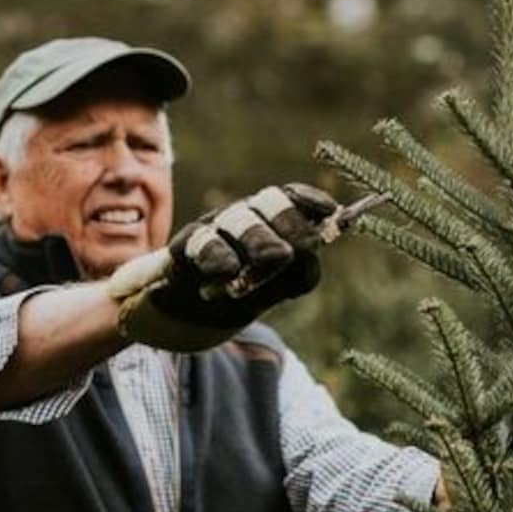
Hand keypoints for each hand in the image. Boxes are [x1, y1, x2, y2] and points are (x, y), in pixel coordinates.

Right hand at [107, 183, 339, 351]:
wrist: (190, 314)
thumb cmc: (242, 292)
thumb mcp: (280, 287)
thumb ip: (300, 274)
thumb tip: (310, 258)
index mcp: (268, 219)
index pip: (290, 197)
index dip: (309, 200)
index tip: (329, 211)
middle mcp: (242, 216)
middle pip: (268, 203)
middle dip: (289, 221)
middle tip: (302, 246)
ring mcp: (212, 228)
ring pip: (238, 221)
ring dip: (260, 239)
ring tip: (277, 257)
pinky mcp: (183, 248)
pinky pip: (202, 245)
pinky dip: (218, 257)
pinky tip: (229, 271)